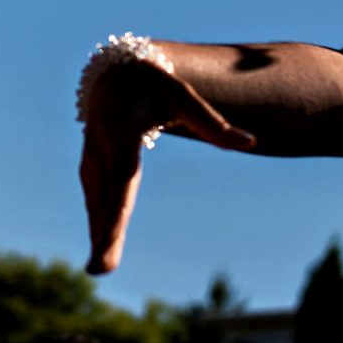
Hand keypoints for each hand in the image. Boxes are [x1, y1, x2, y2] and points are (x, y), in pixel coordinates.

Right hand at [77, 55, 253, 275]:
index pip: (122, 177)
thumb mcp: (183, 98)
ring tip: (99, 269)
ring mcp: (92, 157)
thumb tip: (251, 141)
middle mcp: (102, 147)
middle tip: (100, 269)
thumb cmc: (154, 85)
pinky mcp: (91, 166)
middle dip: (103, 233)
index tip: (109, 237)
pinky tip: (100, 247)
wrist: (115, 73)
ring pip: (96, 200)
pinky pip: (94, 198)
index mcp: (122, 131)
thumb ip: (213, 124)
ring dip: (97, 235)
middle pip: (105, 196)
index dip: (115, 210)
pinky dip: (96, 223)